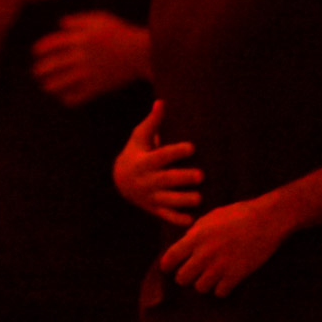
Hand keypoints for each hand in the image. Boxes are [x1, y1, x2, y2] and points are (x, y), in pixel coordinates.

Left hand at [32, 12, 148, 105]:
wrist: (142, 52)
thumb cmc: (121, 33)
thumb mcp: (100, 19)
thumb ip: (78, 20)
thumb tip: (60, 23)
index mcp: (80, 38)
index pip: (52, 44)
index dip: (40, 49)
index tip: (35, 52)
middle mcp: (81, 56)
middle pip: (53, 65)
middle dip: (41, 70)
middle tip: (36, 72)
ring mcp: (88, 72)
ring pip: (61, 83)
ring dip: (50, 85)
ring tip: (46, 86)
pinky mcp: (97, 86)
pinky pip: (77, 96)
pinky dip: (67, 98)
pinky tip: (64, 98)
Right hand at [114, 101, 202, 226]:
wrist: (120, 180)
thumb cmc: (136, 152)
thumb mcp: (139, 137)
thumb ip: (152, 122)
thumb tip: (161, 102)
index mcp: (144, 161)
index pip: (161, 156)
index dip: (176, 152)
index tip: (192, 147)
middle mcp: (147, 180)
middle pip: (166, 180)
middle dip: (183, 178)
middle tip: (201, 175)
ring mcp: (151, 196)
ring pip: (168, 200)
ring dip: (183, 200)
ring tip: (199, 198)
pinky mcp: (154, 209)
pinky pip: (166, 216)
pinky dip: (177, 219)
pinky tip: (191, 220)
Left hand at [160, 196, 291, 297]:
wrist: (267, 220)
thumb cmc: (239, 214)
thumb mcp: (212, 217)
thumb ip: (196, 232)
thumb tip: (185, 242)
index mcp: (196, 237)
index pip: (170, 258)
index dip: (167, 265)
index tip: (169, 268)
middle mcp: (205, 254)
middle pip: (182, 278)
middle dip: (186, 276)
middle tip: (193, 272)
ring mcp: (220, 267)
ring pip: (200, 288)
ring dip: (204, 283)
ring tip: (211, 275)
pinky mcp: (235, 276)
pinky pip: (219, 293)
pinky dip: (221, 288)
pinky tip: (226, 279)